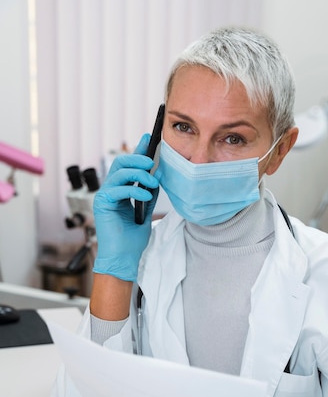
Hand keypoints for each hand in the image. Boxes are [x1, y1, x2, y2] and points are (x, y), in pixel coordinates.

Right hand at [92, 134, 159, 281]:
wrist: (124, 258)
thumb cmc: (132, 240)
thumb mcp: (145, 213)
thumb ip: (148, 194)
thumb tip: (156, 177)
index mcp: (119, 191)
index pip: (128, 166)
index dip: (137, 151)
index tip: (149, 138)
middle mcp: (110, 191)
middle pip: (120, 163)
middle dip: (137, 158)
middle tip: (152, 161)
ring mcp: (104, 196)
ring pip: (119, 172)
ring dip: (138, 173)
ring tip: (152, 182)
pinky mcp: (102, 204)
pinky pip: (118, 189)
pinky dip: (134, 190)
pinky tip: (146, 195)